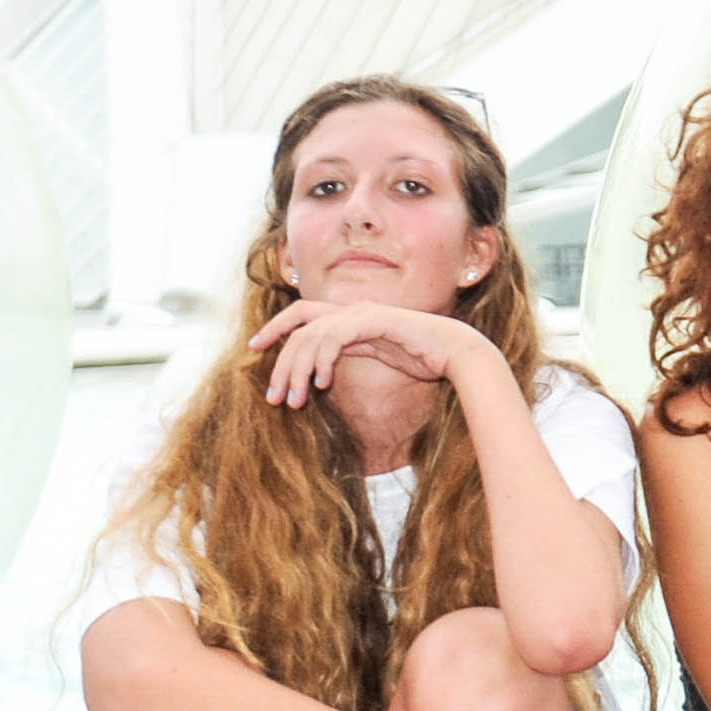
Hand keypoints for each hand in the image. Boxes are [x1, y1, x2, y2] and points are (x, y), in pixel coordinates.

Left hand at [251, 298, 485, 407]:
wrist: (457, 354)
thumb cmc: (423, 359)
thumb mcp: (377, 357)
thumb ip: (350, 354)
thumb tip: (321, 370)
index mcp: (351, 317)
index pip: (302, 314)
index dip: (275, 328)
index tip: (254, 348)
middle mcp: (353, 310)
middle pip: (299, 326)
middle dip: (280, 361)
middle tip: (273, 396)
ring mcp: (363, 314)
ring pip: (311, 335)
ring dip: (297, 370)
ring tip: (295, 400)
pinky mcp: (374, 321)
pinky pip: (335, 338)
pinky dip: (323, 360)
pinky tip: (324, 383)